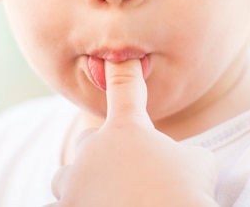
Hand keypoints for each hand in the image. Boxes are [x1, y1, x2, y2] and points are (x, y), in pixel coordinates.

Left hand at [46, 59, 218, 205]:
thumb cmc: (186, 195)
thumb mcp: (198, 162)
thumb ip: (179, 152)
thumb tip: (179, 160)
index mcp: (127, 129)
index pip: (124, 87)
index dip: (123, 69)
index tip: (119, 57)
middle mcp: (93, 150)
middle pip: (87, 141)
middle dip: (102, 154)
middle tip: (125, 176)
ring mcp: (75, 183)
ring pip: (65, 176)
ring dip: (79, 183)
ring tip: (102, 197)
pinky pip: (52, 206)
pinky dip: (68, 205)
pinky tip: (82, 205)